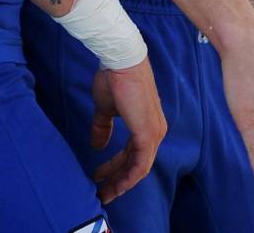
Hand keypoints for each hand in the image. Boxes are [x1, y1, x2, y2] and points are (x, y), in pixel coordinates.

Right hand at [89, 61, 166, 203]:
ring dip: (120, 182)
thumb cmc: (115, 80)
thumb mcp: (106, 109)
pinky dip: (127, 178)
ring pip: (139, 168)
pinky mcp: (148, 134)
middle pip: (137, 165)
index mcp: (147, 124)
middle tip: (101, 192)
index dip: (117, 169)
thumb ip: (103, 127)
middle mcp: (156, 130)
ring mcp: (154, 132)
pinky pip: (140, 164)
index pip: (134, 154)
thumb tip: (98, 145)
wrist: (121, 62)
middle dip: (117, 180)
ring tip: (102, 192)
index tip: (100, 178)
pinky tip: (113, 185)